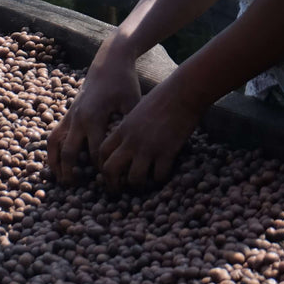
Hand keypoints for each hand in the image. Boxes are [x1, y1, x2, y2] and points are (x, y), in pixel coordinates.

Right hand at [47, 39, 141, 183]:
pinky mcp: (68, 112)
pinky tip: (57, 163)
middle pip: (68, 152)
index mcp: (94, 118)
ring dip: (55, 163)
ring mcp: (70, 115)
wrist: (109, 61)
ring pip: (54, 144)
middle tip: (77, 188)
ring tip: (61, 179)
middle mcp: (78, 118)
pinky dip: (53, 150)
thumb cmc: (124, 82)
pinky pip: (54, 134)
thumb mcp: (133, 103)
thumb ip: (130, 127)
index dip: (101, 171)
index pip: (94, 154)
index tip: (111, 183)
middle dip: (71, 172)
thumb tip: (134, 153)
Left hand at [98, 75, 201, 190]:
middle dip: (112, 184)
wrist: (181, 93)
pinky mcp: (167, 152)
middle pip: (110, 170)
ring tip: (143, 185)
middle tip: (119, 191)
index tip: (108, 173)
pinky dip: (160, 180)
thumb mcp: (137, 111)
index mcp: (122, 129)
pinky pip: (158, 176)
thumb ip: (129, 127)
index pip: (102, 152)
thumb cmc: (161, 98)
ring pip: (134, 179)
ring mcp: (148, 147)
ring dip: (138, 185)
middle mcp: (131, 140)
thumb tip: (126, 141)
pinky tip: (162, 175)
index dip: (102, 166)